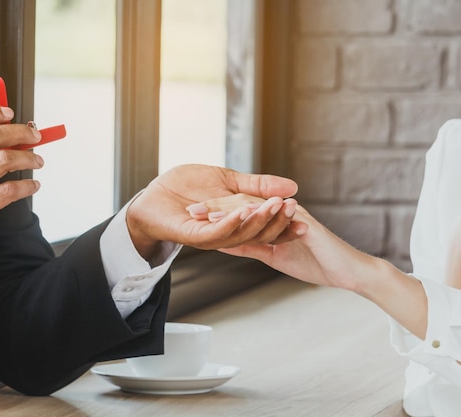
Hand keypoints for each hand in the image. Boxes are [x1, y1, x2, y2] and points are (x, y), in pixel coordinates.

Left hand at [125, 164, 300, 259]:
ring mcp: (212, 237)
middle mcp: (228, 234)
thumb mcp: (229, 180)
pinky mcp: (194, 237)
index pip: (268, 229)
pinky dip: (229, 224)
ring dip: (257, 221)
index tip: (306, 221)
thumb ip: (258, 185)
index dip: (287, 227)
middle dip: (277, 222)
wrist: (154, 194)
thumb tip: (293, 187)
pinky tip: (241, 212)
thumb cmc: (188, 187)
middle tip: (293, 208)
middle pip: (260, 234)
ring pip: (240, 234)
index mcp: (239, 224)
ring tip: (273, 206)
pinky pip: (215, 234)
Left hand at [200, 199, 428, 337]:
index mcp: (274, 219)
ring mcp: (293, 215)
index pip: (241, 212)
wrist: (349, 270)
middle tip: (189, 209)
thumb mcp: (275, 256)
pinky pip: (276, 219)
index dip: (217, 212)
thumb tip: (225, 245)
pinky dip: (256, 218)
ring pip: (255, 208)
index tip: (192, 215)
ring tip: (205, 212)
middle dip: (216, 207)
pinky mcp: (303, 224)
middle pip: (242, 205)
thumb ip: (252, 247)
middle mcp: (282, 212)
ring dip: (229, 209)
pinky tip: (237, 220)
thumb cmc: (316, 263)